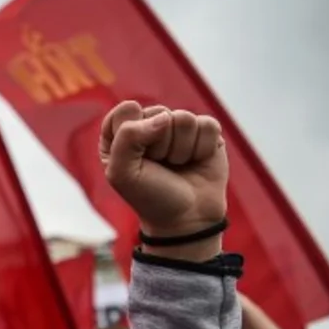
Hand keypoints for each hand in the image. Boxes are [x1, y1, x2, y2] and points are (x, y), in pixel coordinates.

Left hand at [100, 101, 226, 257]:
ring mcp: (178, 126)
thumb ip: (128, 137)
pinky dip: (202, 148)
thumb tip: (165, 117)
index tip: (136, 158)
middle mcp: (149, 125)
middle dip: (159, 145)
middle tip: (159, 166)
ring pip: (184, 118)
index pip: (127, 110)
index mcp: (121, 132)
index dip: (133, 134)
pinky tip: (195, 161)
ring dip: (181, 149)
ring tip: (177, 165)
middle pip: (158, 112)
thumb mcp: (121, 172)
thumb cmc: (149, 195)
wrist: (186, 218)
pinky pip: (207, 126)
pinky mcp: (205, 131)